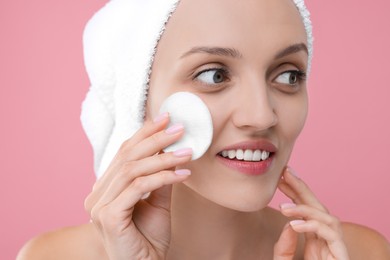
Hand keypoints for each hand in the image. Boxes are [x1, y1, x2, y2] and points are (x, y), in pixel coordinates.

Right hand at [84, 113, 191, 259]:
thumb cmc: (148, 239)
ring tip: (187, 152)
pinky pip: (138, 188)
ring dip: (163, 158)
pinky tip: (183, 174)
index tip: (165, 119)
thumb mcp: (157, 203)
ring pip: (133, 169)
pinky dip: (162, 178)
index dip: (144, 133)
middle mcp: (97, 194)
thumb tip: (172, 153)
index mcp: (105, 188)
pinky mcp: (107, 216)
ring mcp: (99, 205)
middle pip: (127, 156)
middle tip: (179, 129)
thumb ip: (160, 180)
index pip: (124, 153)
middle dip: (155, 139)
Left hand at [274, 168, 349, 259]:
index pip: (306, 211)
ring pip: (326, 217)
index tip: (279, 180)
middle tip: (284, 173)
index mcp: (315, 241)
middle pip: (317, 208)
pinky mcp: (341, 256)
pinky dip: (313, 226)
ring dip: (304, 208)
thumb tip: (290, 225)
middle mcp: (327, 241)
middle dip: (301, 188)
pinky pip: (331, 234)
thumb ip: (285, 248)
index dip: (294, 193)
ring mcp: (336, 248)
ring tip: (282, 208)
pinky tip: (294, 225)